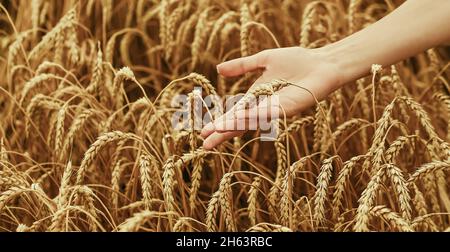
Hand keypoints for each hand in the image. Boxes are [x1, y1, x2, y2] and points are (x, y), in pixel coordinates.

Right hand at [201, 46, 343, 149]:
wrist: (322, 62)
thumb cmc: (297, 61)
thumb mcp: (263, 60)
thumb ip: (242, 66)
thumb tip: (218, 69)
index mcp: (256, 98)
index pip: (233, 114)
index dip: (219, 123)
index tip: (203, 132)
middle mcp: (263, 107)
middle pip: (239, 123)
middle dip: (222, 133)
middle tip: (205, 145)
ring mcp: (275, 110)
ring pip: (251, 121)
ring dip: (233, 127)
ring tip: (216, 133)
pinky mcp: (288, 108)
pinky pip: (267, 113)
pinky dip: (253, 116)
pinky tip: (239, 120)